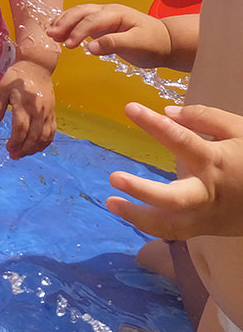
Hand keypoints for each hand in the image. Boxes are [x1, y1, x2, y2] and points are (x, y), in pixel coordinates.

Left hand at [0, 59, 55, 158]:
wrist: (37, 66)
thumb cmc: (17, 76)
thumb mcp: (2, 87)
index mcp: (25, 105)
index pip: (21, 129)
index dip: (15, 141)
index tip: (8, 148)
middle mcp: (38, 111)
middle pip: (33, 136)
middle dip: (23, 149)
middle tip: (14, 155)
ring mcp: (48, 113)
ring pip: (44, 137)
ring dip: (34, 148)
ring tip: (24, 154)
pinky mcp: (53, 113)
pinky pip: (52, 132)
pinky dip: (45, 142)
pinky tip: (38, 147)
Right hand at [48, 3, 171, 68]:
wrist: (165, 42)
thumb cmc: (153, 44)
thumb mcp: (136, 45)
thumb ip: (113, 44)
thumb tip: (89, 48)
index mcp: (116, 13)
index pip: (92, 20)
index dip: (78, 32)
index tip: (68, 45)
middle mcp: (107, 11)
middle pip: (81, 12)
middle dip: (65, 22)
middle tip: (51, 35)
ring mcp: (103, 16)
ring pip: (78, 14)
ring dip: (63, 22)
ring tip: (50, 33)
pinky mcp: (100, 25)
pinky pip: (80, 21)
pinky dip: (68, 25)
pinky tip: (59, 31)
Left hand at [108, 102, 242, 238]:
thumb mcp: (239, 130)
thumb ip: (204, 117)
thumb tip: (167, 112)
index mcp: (215, 162)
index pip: (181, 140)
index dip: (155, 124)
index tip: (130, 108)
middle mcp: (207, 192)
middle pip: (173, 199)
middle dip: (142, 191)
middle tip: (114, 177)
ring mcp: (205, 215)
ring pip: (170, 225)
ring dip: (138, 216)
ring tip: (111, 202)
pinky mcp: (204, 229)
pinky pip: (174, 232)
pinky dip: (149, 226)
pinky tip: (127, 213)